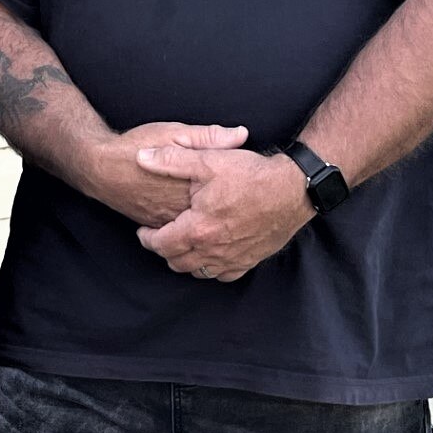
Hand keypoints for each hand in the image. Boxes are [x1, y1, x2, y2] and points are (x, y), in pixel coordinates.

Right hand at [80, 122, 248, 227]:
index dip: (243, 194)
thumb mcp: (175, 133)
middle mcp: (180, 209)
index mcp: (190, 186)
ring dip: (213, 230)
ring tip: (229, 220)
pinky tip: (204, 228)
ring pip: (197, 233)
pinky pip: (179, 237)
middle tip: (248, 209)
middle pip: (213, 219)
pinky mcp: (154, 224)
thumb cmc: (137, 146)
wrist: (99, 167)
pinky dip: (194, 235)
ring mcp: (166, 220)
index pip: (225, 196)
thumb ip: (209, 137)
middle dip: (231, 216)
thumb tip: (241, 134)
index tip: (255, 190)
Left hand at [133, 147, 313, 281]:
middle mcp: (213, 250)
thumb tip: (141, 157)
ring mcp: (233, 259)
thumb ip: (170, 160)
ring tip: (181, 243)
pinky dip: (210, 267)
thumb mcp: (207, 160)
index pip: (161, 245)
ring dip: (185, 260)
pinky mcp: (250, 261)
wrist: (292, 190)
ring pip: (198, 271)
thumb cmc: (250, 175)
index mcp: (198, 229)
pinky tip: (209, 253)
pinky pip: (222, 275)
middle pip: (177, 262)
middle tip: (159, 236)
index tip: (143, 230)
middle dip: (164, 251)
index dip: (147, 239)